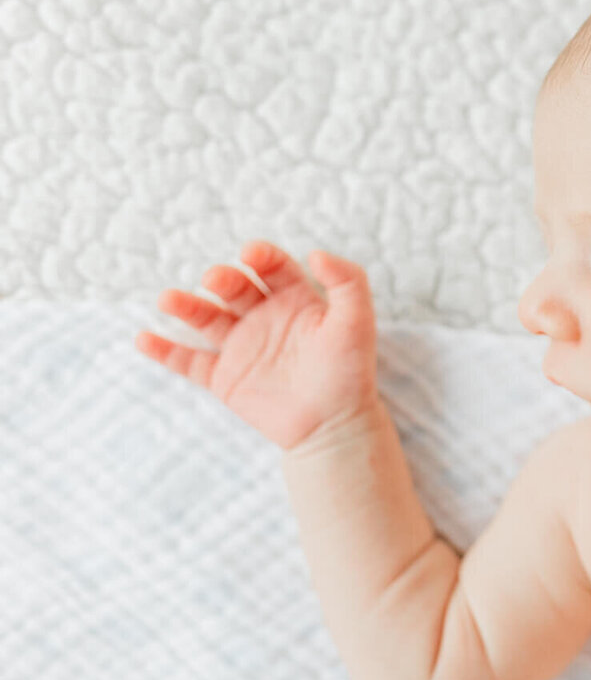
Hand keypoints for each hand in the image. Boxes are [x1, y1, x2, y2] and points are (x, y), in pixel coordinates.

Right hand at [135, 242, 379, 450]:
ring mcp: (242, 346)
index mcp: (295, 299)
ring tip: (169, 300)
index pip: (273, 267)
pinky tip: (144, 338)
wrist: (335, 426)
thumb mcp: (357, 323)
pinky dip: (165, 351)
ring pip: (206, 318)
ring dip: (186, 306)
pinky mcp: (224, 377)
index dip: (261, 256)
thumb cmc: (350, 372)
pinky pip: (189, 361)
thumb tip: (317, 253)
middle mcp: (264, 317)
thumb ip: (348, 282)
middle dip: (222, 279)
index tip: (252, 255)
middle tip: (215, 280)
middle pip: (235, 288)